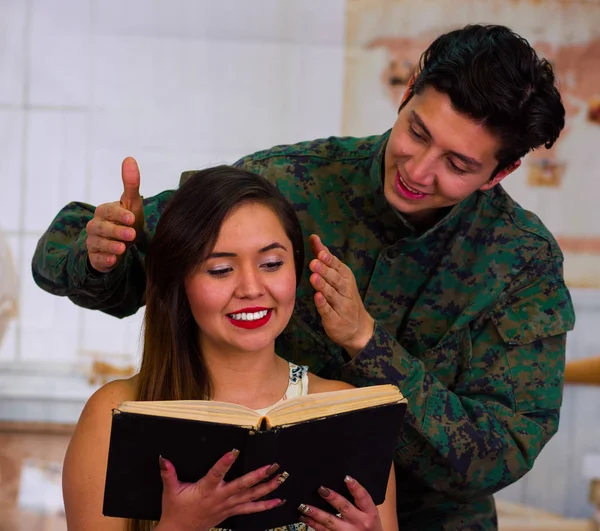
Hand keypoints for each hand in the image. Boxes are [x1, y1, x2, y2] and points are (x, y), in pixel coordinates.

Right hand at [85, 157, 144, 271]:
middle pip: (102, 228)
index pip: (109, 211)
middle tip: (132, 234)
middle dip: (116, 231)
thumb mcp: (132, 203)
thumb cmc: (127, 220)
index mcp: (104, 211)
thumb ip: (131, 184)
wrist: (122, 243)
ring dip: (110, 245)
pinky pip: (97, 258)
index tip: (132, 217)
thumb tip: (130, 158)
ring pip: (98, 243)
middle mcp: (96, 225)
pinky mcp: (95, 256)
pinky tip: (112, 260)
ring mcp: (94, 241)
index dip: (119, 214)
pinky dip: (104, 259)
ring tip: (122, 249)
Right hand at [157, 450, 286, 530]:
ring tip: (280, 479)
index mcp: (206, 490)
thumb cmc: (175, 510)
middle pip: (242, 486)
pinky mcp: (231, 512)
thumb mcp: (170, 491)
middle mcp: (220, 498)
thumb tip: (163, 458)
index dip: (225, 462)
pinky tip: (278, 500)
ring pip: (251, 497)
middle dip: (259, 476)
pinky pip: (251, 509)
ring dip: (267, 488)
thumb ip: (168, 473)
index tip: (234, 451)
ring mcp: (228, 506)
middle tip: (273, 466)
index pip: (216, 473)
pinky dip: (265, 505)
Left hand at [298, 476, 383, 530]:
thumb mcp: (370, 512)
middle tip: (321, 489)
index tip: (346, 478)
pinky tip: (304, 517)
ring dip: (316, 513)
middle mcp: (360, 522)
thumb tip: (343, 481)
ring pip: (330, 521)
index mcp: (369, 512)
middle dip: (332, 498)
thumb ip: (359, 501)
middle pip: (344, 508)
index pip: (363, 497)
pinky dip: (313, 524)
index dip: (355, 487)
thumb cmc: (370, 526)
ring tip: (304, 505)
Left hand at [309, 235, 374, 356]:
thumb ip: (325, 259)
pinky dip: (323, 304)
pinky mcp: (334, 319)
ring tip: (313, 277)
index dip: (329, 259)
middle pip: (335, 279)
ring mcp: (341, 305)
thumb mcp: (338, 276)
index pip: (337, 266)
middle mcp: (345, 290)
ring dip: (323, 285)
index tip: (320, 252)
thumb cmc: (344, 297)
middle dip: (325, 271)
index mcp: (346, 277)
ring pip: (331, 294)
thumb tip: (314, 239)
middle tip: (314, 263)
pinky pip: (328, 311)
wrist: (358, 328)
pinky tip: (317, 297)